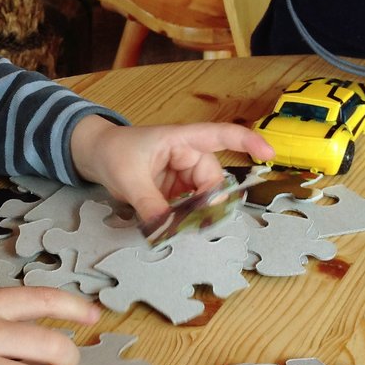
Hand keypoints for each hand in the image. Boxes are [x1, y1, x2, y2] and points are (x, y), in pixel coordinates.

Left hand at [70, 116, 273, 223]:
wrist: (95, 155)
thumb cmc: (113, 151)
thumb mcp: (128, 177)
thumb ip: (149, 204)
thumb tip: (164, 230)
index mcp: (182, 140)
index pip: (222, 135)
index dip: (248, 142)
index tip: (269, 153)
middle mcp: (188, 156)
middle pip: (212, 182)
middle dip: (207, 205)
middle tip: (194, 226)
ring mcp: (183, 175)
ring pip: (203, 199)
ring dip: (194, 216)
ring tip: (177, 229)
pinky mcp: (176, 192)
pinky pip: (189, 208)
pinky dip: (184, 220)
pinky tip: (172, 228)